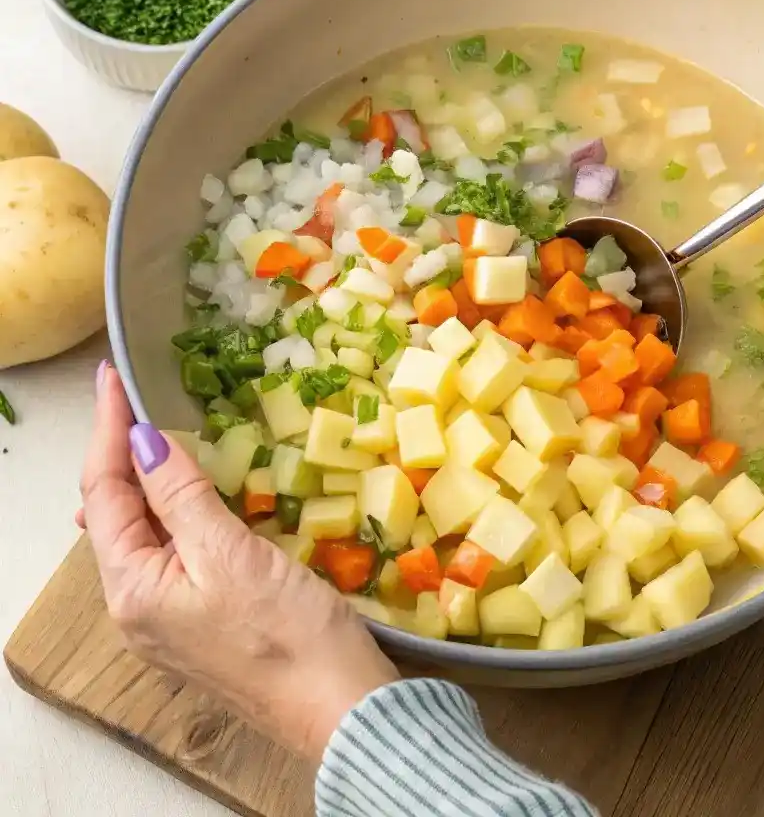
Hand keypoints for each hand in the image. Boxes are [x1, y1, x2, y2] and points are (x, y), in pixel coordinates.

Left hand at [80, 363, 397, 761]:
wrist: (338, 706)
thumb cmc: (285, 632)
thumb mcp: (229, 553)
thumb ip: (181, 495)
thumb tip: (141, 441)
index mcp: (133, 589)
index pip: (104, 493)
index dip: (108, 430)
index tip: (114, 377)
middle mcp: (137, 607)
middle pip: (114, 515)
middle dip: (117, 455)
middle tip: (131, 399)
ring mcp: (168, 618)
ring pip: (142, 534)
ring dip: (144, 483)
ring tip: (146, 437)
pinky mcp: (202, 620)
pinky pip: (172, 553)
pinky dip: (174, 513)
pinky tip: (187, 499)